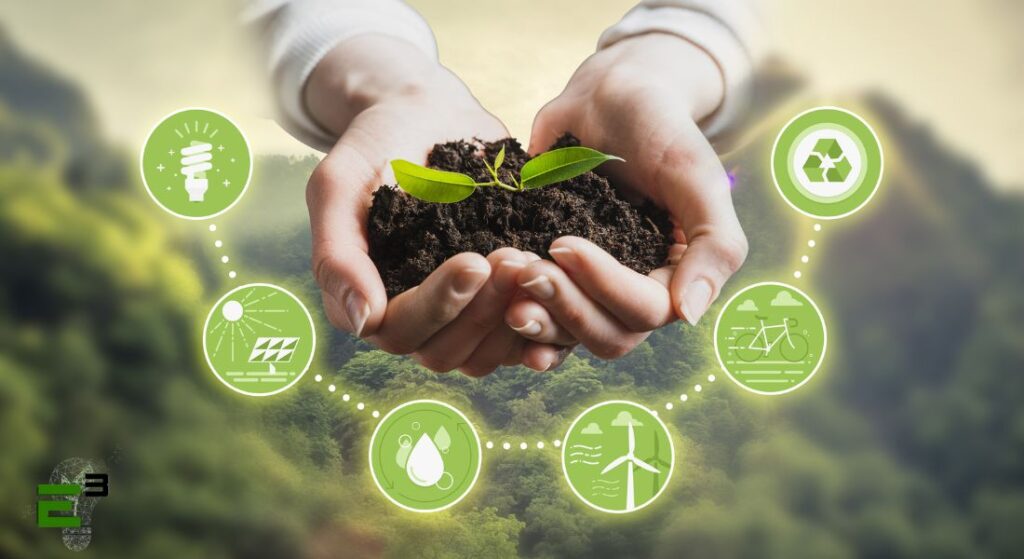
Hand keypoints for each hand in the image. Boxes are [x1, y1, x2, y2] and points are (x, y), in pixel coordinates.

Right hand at [305, 35, 567, 373]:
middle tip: (514, 256)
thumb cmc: (376, 146)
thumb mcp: (339, 186)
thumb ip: (337, 254)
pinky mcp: (499, 303)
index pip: (401, 331)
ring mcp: (460, 315)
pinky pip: (522, 337)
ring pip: (487, 353)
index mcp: (370, 300)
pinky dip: (545, 325)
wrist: (427, 112)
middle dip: (484, 311)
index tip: (474, 259)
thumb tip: (361, 322)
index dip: (439, 305)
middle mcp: (415, 319)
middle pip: (447, 352)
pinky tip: (566, 291)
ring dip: (515, 318)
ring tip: (537, 263)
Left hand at [513, 33, 747, 358]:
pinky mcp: (553, 274)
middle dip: (566, 309)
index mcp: (675, 276)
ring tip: (507, 280)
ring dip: (538, 320)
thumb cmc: (660, 128)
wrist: (609, 95)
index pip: (646, 311)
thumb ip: (714, 244)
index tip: (564, 244)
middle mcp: (634, 291)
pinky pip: (540, 313)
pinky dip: (517, 318)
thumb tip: (688, 315)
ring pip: (569, 335)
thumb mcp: (697, 177)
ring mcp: (590, 287)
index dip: (604, 288)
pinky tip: (495, 304)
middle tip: (527, 269)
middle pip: (607, 336)